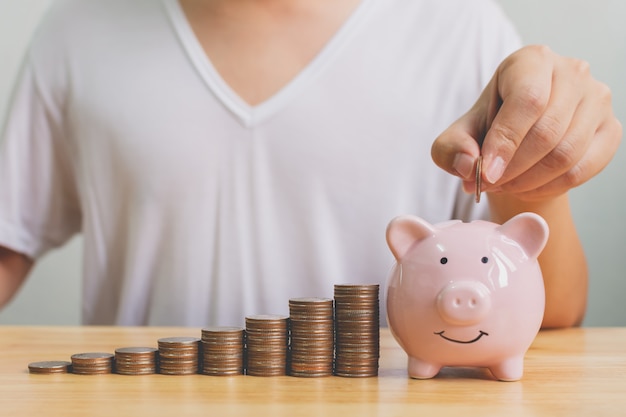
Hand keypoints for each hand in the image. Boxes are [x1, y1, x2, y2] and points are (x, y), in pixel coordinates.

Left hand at [431, 45, 621, 201]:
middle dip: (513, 168)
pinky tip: (528, 187)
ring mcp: (597, 100)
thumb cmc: (488, 131)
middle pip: (547, 131)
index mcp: (531, 61)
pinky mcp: (610, 129)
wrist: (519, 140)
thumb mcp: (457, 137)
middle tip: (490, 184)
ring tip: (505, 186)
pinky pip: (583, 169)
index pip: (527, 100)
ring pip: (566, 154)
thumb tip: (468, 164)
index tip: (485, 173)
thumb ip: (451, 149)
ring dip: (529, 181)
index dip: (505, 141)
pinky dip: (550, 187)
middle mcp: (571, 72)